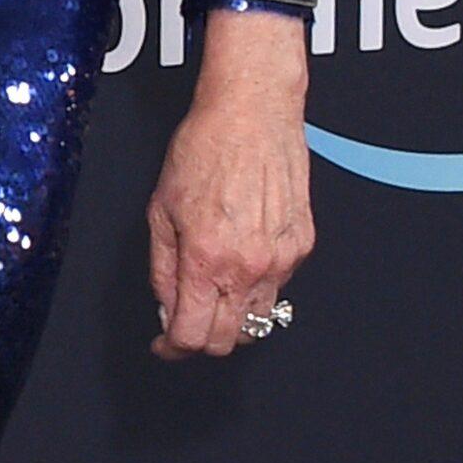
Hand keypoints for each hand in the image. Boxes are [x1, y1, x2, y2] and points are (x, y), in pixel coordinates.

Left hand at [147, 7, 312, 358]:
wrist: (251, 114)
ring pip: (258, 320)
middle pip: (228, 339)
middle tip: (183, 321)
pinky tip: (238, 258)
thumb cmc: (202, 149)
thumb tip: (167, 306)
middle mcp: (249, 267)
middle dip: (202, 339)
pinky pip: (278, 288)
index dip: (173, 348)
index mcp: (206, 258)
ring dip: (231, 316)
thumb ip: (163, 266)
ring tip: (211, 289)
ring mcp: (281, 261)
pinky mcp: (302, 248)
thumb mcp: (160, 207)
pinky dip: (255, 287)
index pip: (192, 335)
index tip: (164, 345)